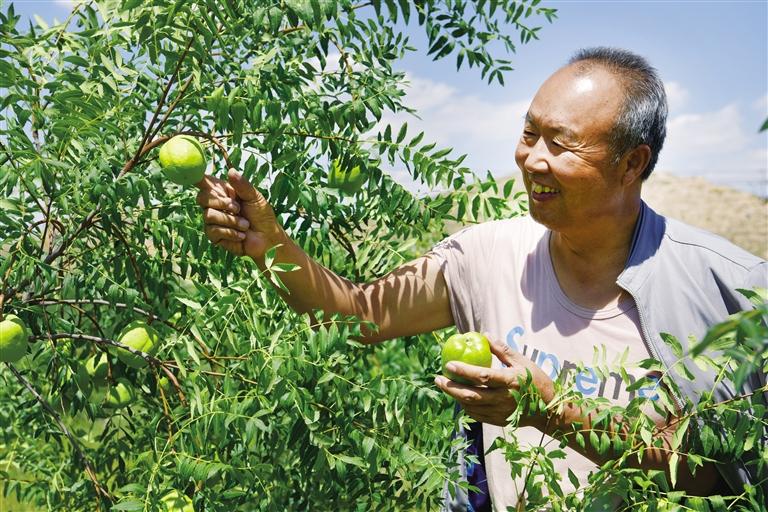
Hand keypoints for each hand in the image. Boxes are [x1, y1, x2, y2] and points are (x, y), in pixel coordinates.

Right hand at [196, 169, 284, 258]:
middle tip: (237, 208)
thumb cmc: (262, 216)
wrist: (267, 239)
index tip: (198, 178)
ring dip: (231, 221)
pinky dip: (230, 232)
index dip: (199, 179)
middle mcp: (216, 205)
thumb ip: (242, 185)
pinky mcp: (214, 236)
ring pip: (208, 215)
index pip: (206, 183)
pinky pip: (213, 231)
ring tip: (245, 225)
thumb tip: (231, 170)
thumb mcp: (255, 198)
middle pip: (202, 198)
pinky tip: (241, 235)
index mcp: (224, 193)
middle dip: (221, 203)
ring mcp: (213, 221)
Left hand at [434, 337, 554, 427]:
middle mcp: (503, 399)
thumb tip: (485, 335)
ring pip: (470, 406)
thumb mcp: (522, 362)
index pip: (482, 376)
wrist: (548, 409)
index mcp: (509, 382)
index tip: (449, 364)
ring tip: (445, 385)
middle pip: (470, 395)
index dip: (464, 371)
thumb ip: (502, 350)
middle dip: (450, 387)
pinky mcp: (498, 421)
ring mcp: (500, 412)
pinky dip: (465, 405)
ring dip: (455, 396)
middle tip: (437, 378)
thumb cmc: (535, 381)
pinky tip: (459, 397)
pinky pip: (476, 414)